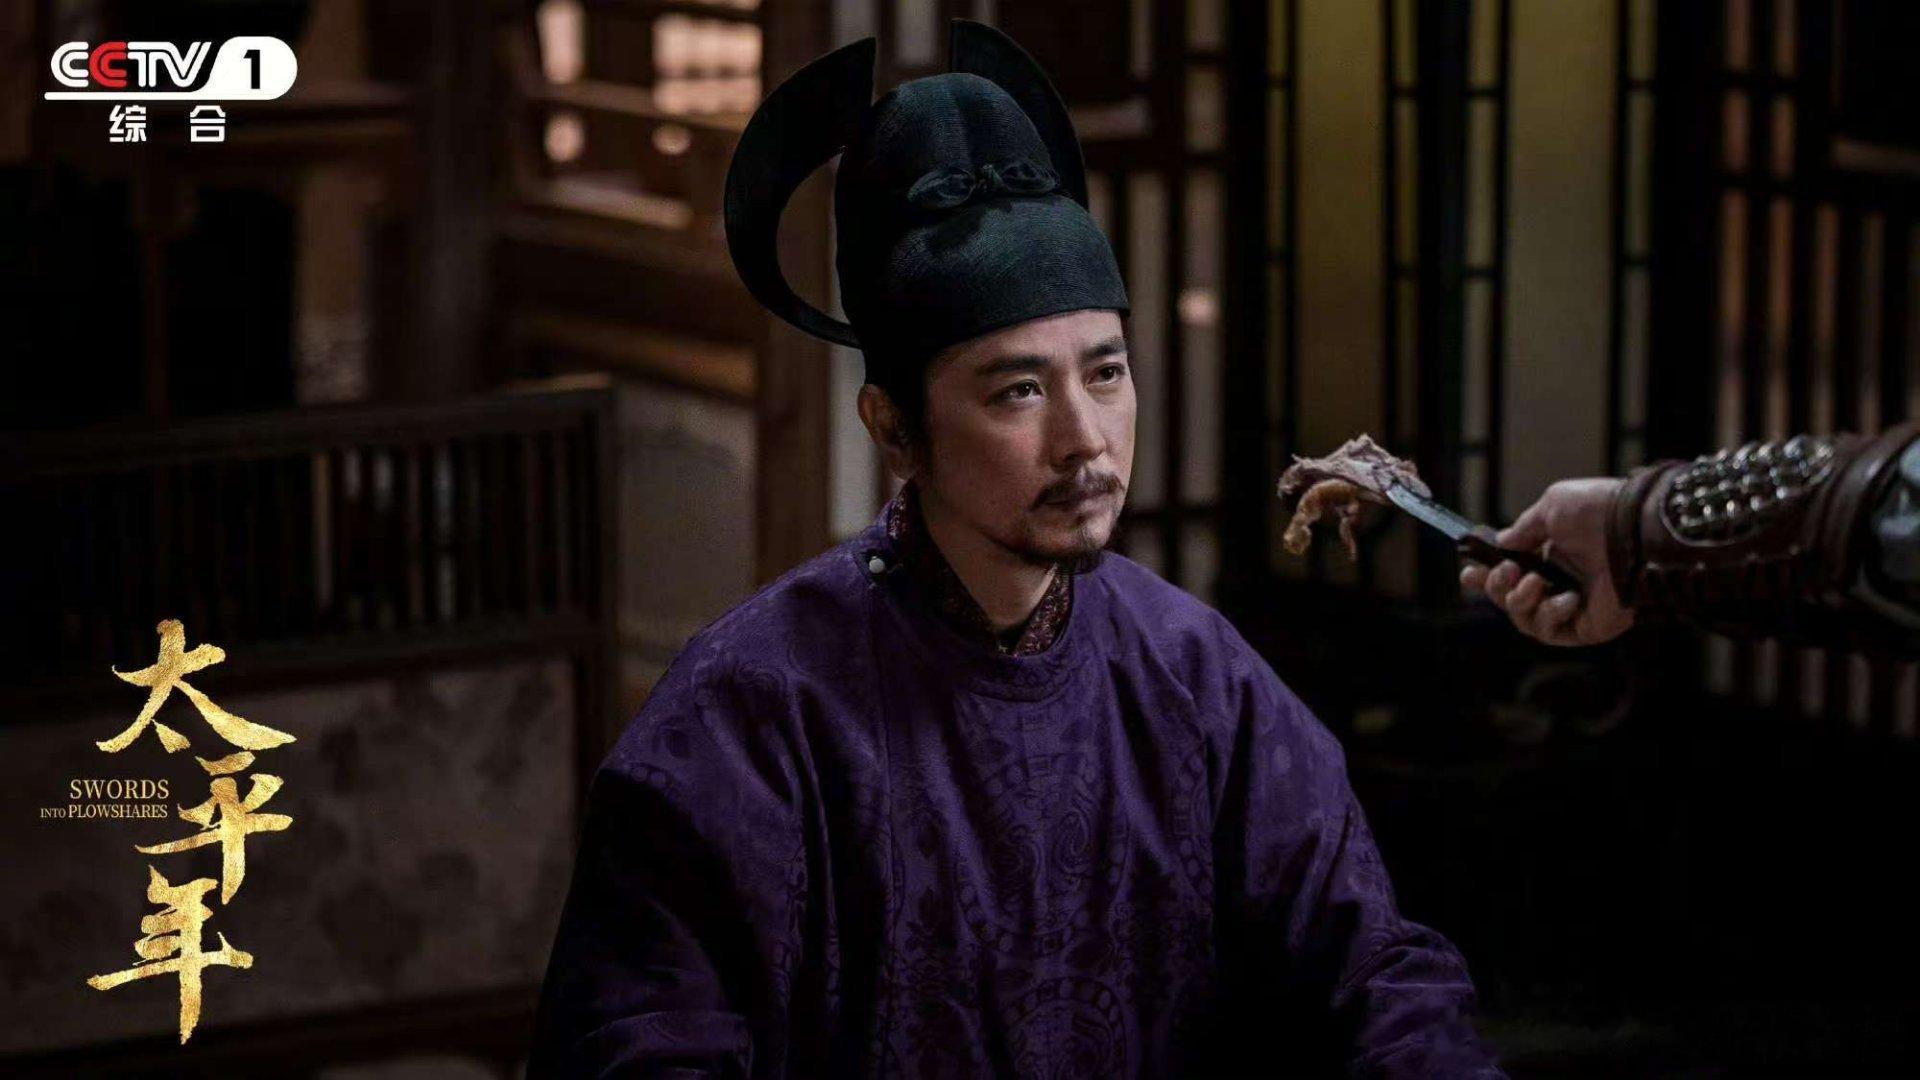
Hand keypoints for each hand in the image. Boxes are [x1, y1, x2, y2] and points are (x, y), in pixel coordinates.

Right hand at [1460, 478, 1635, 646]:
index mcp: (1550, 555)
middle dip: (1497, 588)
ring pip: (1524, 620)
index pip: (1509, 573)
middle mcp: (1560, 582)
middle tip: (1505, 572)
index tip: (1469, 573)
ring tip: (1537, 582)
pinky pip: (1551, 633)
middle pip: (1509, 600)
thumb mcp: (1552, 507)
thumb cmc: (1598, 512)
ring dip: (1520, 601)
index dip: (1485, 577)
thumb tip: (1501, 543)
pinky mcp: (1586, 628)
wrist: (1636, 531)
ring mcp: (1573, 607)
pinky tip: (1567, 598)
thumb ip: (1524, 528)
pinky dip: (1550, 615)